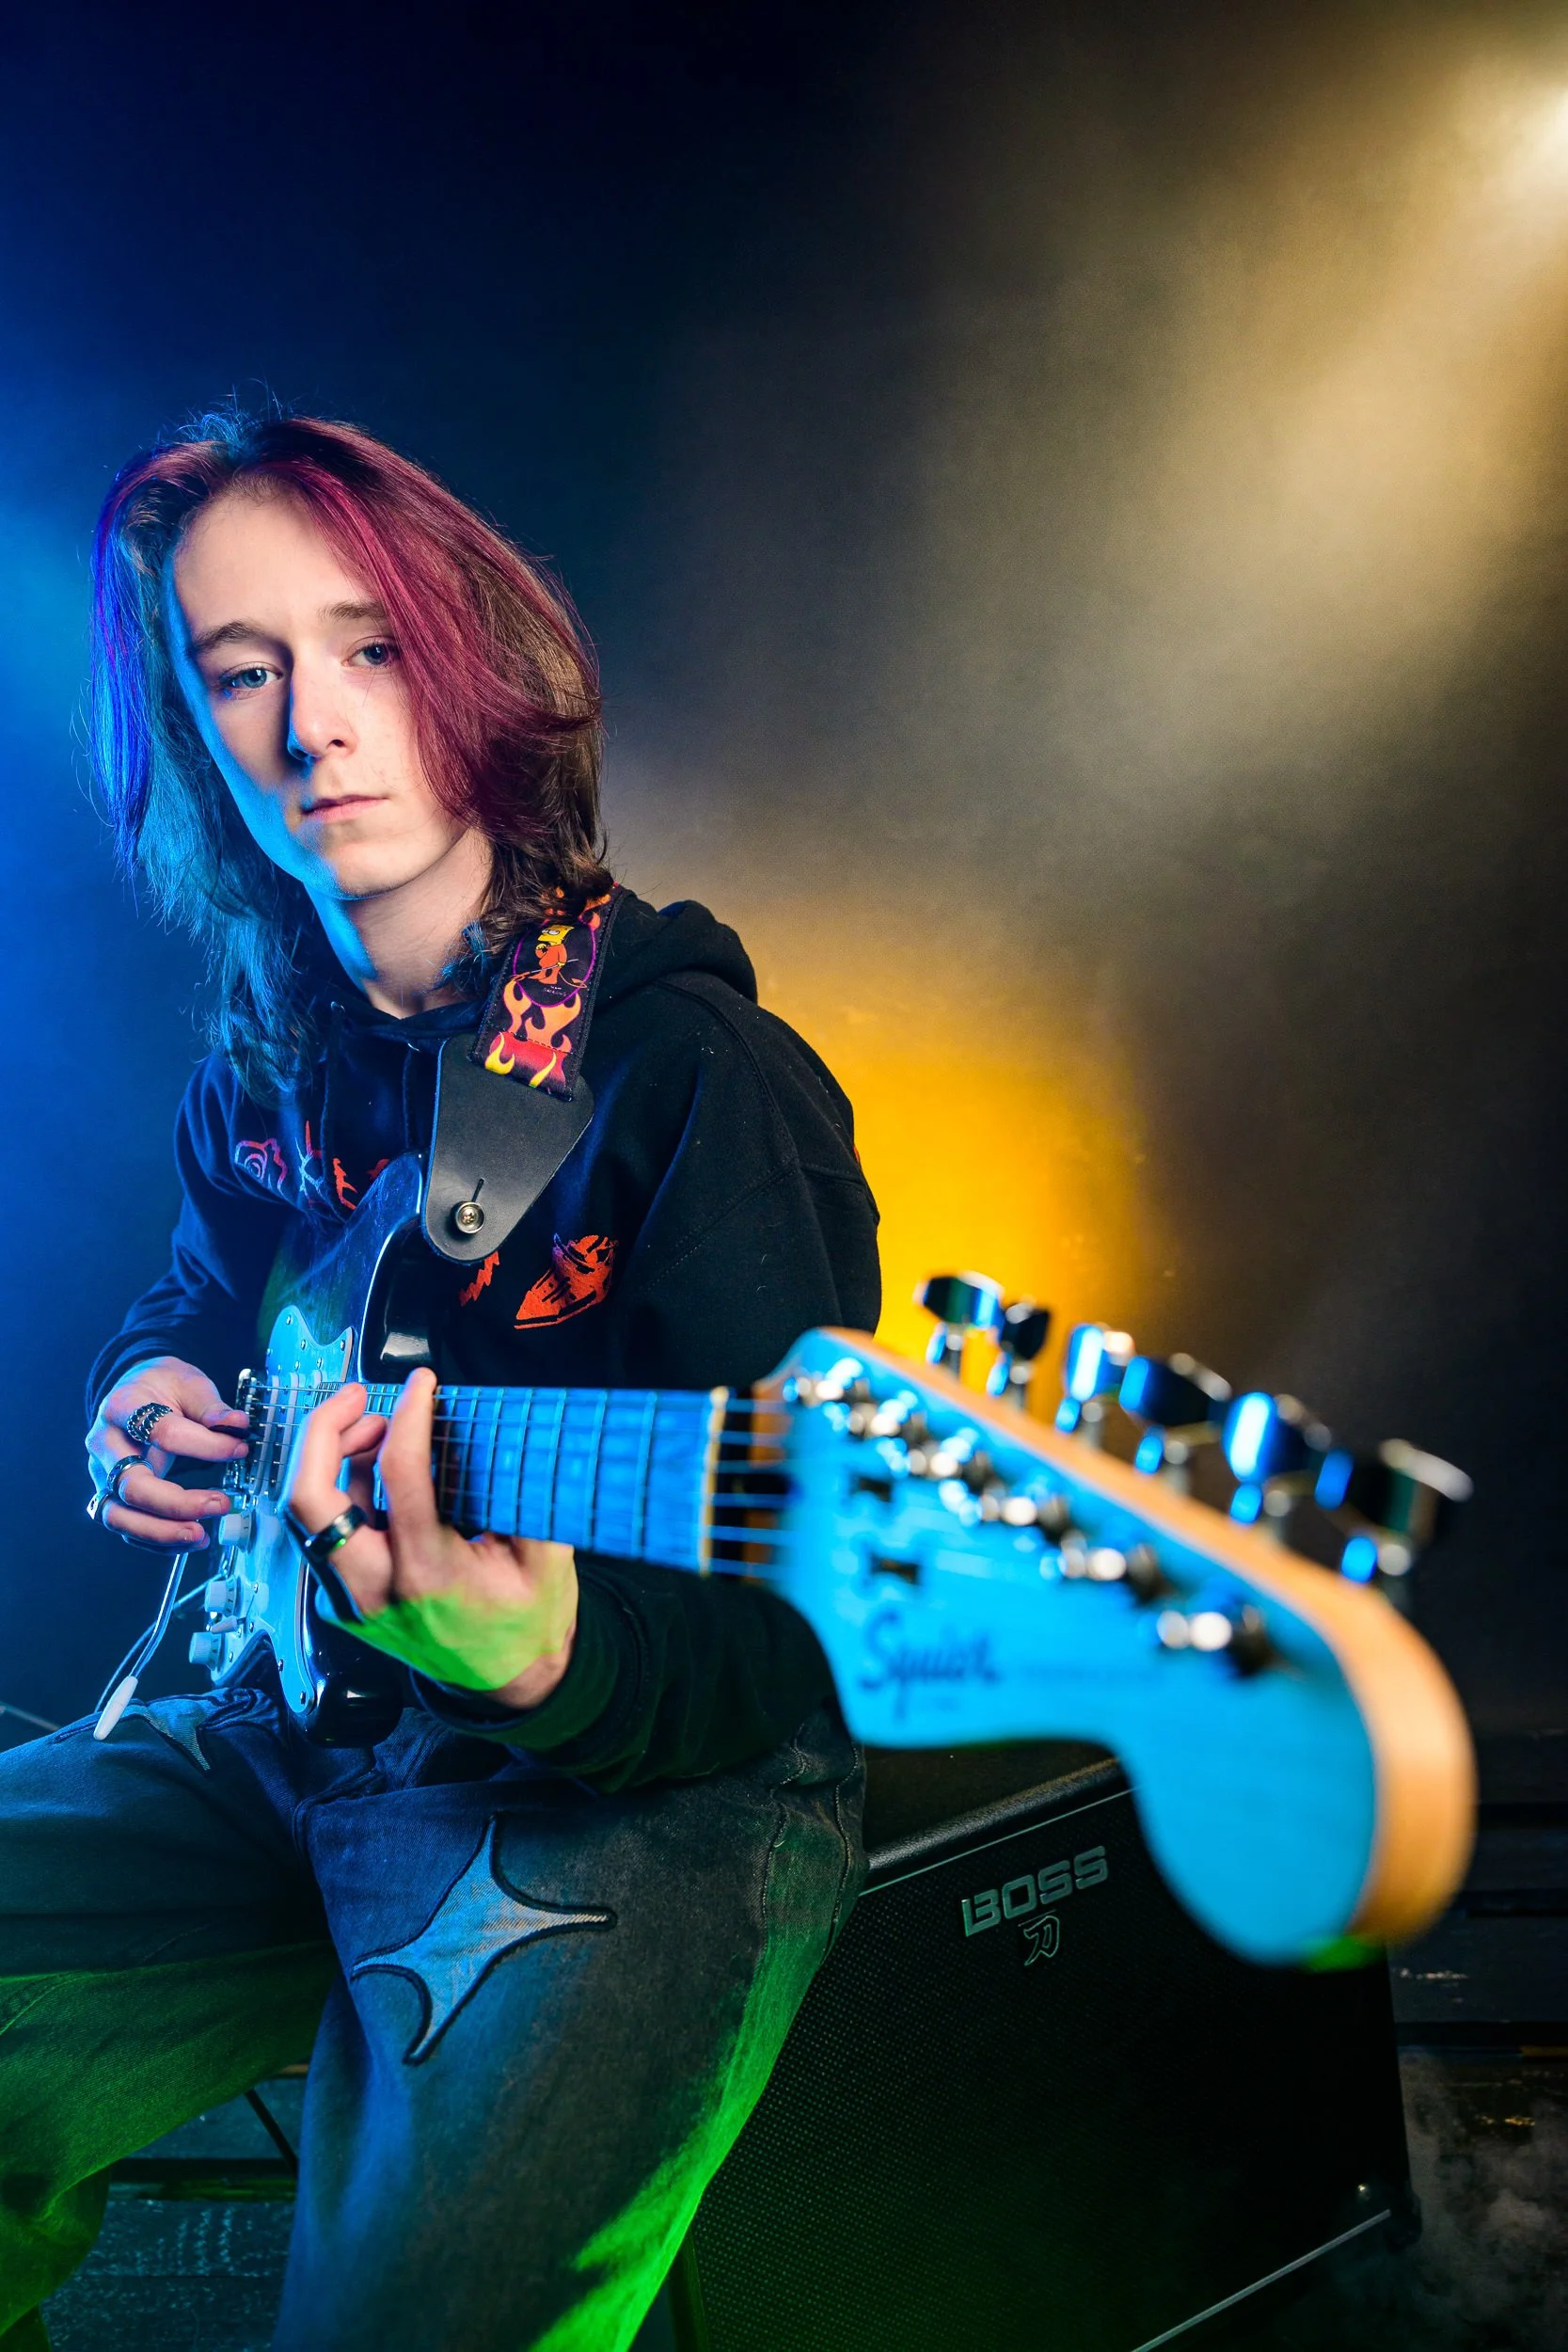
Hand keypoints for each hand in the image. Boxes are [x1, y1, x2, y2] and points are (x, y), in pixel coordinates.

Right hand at [88, 1357, 249, 1549]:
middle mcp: (106, 1443)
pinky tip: (189, 1539)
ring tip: (201, 1535)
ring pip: (118, 1515)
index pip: (163, 1431)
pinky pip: (126, 1527)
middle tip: (219, 1504)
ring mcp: (102, 1473)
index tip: (239, 1449)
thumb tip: (237, 1425)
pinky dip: (157, 1540)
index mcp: (124, 1406)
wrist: (135, 1389)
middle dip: (177, 1503)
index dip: (205, 1445)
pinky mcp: (110, 1494)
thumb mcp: (189, 1383)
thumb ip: (211, 1406)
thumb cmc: (162, 1386)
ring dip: (161, 1532)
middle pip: (130, 1484)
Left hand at [286, 1370, 577, 1709]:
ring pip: (304, 1516)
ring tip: (372, 1424)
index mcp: (429, 1575)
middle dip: (324, 1431)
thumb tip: (500, 1430)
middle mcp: (376, 1590)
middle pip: (308, 1499)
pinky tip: (370, 1464)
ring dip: (327, 1458)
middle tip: (361, 1397)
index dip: (409, 1415)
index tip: (423, 1384)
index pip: (398, 1475)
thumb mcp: (545, 1556)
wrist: (513, 1684)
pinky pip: (322, 1535)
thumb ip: (519, 1493)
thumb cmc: (530, 1621)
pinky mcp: (346, 1601)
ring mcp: (352, 1600)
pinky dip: (337, 1488)